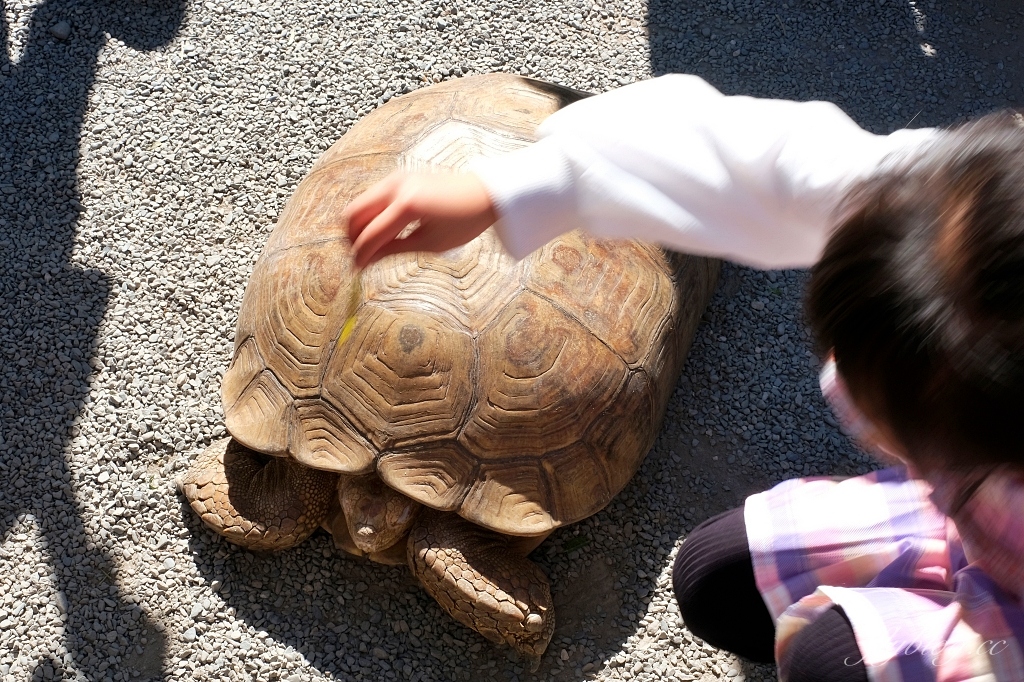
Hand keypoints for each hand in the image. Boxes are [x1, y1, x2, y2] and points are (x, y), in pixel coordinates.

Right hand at [344, 172, 497, 268]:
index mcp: (408, 204)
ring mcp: (395, 178)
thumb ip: (394, 250)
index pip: (371, 233)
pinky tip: (383, 232)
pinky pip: (372, 198)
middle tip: (360, 257)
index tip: (356, 269)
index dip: (361, 255)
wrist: (484, 194)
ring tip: (372, 247)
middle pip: (353, 213)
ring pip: (360, 204)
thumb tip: (367, 261)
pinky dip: (370, 215)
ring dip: (360, 226)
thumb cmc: (465, 219)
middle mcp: (397, 186)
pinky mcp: (398, 178)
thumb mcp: (431, 244)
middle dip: (352, 237)